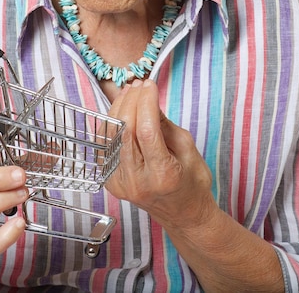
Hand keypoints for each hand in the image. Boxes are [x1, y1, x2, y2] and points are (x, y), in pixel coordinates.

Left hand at [105, 79, 214, 230]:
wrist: (183, 214)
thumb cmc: (191, 183)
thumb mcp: (188, 149)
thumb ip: (165, 124)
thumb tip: (147, 99)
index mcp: (163, 175)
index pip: (147, 130)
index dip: (146, 102)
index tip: (150, 85)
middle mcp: (138, 181)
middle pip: (126, 130)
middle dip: (131, 101)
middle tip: (139, 85)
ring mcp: (121, 183)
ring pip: (112, 135)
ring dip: (119, 108)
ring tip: (129, 91)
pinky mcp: (111, 182)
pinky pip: (107, 145)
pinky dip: (112, 124)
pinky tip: (120, 109)